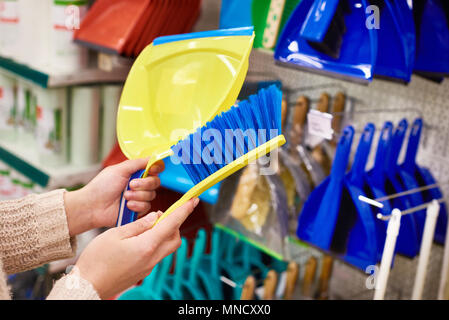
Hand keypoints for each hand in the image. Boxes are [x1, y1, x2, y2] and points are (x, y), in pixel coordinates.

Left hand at [65, 158, 164, 235]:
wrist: (93, 206)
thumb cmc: (102, 187)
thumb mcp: (119, 170)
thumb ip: (138, 163)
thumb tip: (153, 157)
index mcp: (135, 173)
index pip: (154, 168)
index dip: (156, 168)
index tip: (152, 170)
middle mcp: (139, 185)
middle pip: (156, 182)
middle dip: (144, 184)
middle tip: (131, 184)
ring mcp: (139, 197)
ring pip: (152, 195)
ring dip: (138, 195)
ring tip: (124, 197)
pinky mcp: (139, 210)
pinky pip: (147, 206)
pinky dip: (136, 205)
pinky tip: (126, 206)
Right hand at [75, 198, 198, 298]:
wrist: (88, 286)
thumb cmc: (97, 260)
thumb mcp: (115, 234)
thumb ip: (138, 225)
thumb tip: (155, 217)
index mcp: (147, 246)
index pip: (172, 224)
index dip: (184, 210)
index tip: (193, 200)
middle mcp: (152, 258)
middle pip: (175, 238)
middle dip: (175, 223)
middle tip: (164, 213)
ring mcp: (149, 266)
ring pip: (167, 246)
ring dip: (165, 233)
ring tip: (149, 224)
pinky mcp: (143, 271)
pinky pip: (157, 254)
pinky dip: (156, 242)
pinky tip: (141, 237)